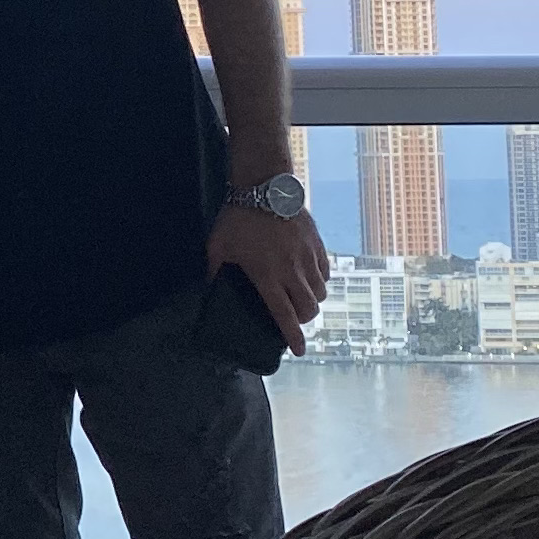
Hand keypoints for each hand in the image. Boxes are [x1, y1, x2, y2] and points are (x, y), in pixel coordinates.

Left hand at [206, 198, 328, 356]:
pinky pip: (326, 272)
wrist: (265, 187)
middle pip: (308, 309)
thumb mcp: (218, 247)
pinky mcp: (317, 244)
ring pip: (320, 292)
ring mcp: (307, 257)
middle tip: (294, 319)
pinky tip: (310, 278)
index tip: (299, 351)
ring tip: (300, 297)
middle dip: (303, 320)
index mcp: (267, 276)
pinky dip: (320, 280)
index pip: (284, 315)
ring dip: (312, 301)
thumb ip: (215, 271)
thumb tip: (211, 286)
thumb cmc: (238, 218)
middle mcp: (291, 271)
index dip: (293, 337)